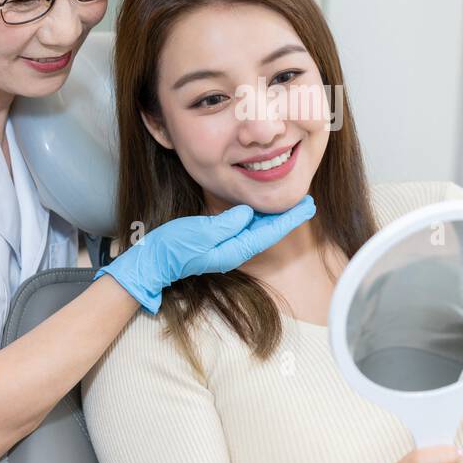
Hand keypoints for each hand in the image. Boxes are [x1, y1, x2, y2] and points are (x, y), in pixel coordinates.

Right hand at [94, 195, 315, 312]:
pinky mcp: (218, 240)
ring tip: (291, 202)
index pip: (270, 232)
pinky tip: (261, 208)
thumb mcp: (200, 233)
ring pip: (258, 229)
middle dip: (289, 216)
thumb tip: (247, 213)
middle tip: (308, 201)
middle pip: (268, 231)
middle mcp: (235, 249)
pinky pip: (245, 227)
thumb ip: (225, 224)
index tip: (309, 205)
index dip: (290, 218)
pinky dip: (257, 216)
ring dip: (275, 216)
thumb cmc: (173, 248)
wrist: (153, 261)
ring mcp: (227, 246)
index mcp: (235, 249)